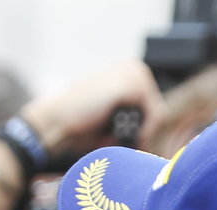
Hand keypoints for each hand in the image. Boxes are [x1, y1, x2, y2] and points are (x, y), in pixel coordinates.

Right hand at [22, 59, 166, 158]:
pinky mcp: (133, 83)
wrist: (56, 122)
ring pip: (157, 115)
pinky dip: (142, 131)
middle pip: (157, 111)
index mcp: (127, 70)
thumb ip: (134, 118)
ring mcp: (134, 72)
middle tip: (113, 137)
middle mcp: (133, 66)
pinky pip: (156, 117)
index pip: (152, 107)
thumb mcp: (112, 116)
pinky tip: (119, 131)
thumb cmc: (78, 125)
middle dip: (140, 131)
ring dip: (139, 133)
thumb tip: (160, 135)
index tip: (119, 137)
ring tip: (111, 134)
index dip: (140, 129)